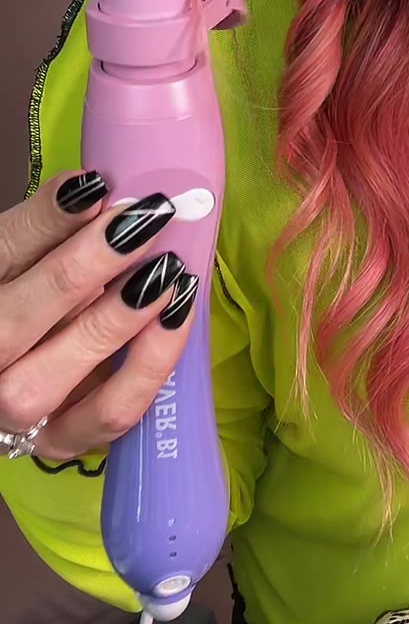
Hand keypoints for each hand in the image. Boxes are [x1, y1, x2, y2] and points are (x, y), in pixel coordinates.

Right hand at [0, 172, 197, 462]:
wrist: (12, 371)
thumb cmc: (21, 298)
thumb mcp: (19, 257)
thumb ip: (45, 226)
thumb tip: (90, 187)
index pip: (1, 254)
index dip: (48, 219)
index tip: (98, 185)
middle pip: (16, 321)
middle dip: (83, 267)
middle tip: (143, 221)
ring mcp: (16, 410)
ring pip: (57, 375)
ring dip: (118, 321)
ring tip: (167, 271)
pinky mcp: (60, 438)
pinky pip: (110, 413)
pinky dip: (149, 366)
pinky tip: (176, 317)